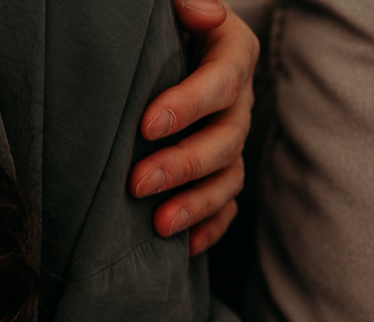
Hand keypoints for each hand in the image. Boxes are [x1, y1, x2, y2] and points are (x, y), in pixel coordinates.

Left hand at [135, 0, 259, 253]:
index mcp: (230, 54)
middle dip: (183, 165)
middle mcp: (236, 102)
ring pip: (228, 178)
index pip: (221, 80)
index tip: (146, 124)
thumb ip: (183, 3)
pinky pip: (225, 207)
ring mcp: (229, 141)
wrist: (150, 58)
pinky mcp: (217, 174)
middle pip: (226, 138)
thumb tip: (207, 15)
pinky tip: (182, 246)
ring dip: (196, 204)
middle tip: (137, 184)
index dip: (188, 104)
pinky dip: (207, 228)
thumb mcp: (163, 9)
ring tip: (160, 226)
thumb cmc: (151, 31)